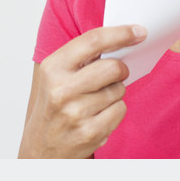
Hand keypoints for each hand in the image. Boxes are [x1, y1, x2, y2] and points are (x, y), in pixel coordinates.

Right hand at [18, 25, 146, 157]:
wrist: (40, 149)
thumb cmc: (53, 106)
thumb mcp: (55, 76)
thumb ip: (82, 57)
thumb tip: (123, 39)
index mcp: (52, 67)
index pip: (93, 41)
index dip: (121, 34)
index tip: (139, 31)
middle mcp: (61, 89)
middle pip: (113, 67)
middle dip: (121, 70)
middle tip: (116, 74)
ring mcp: (75, 113)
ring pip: (119, 90)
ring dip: (115, 93)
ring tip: (96, 101)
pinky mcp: (89, 133)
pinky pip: (120, 110)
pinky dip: (115, 111)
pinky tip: (99, 116)